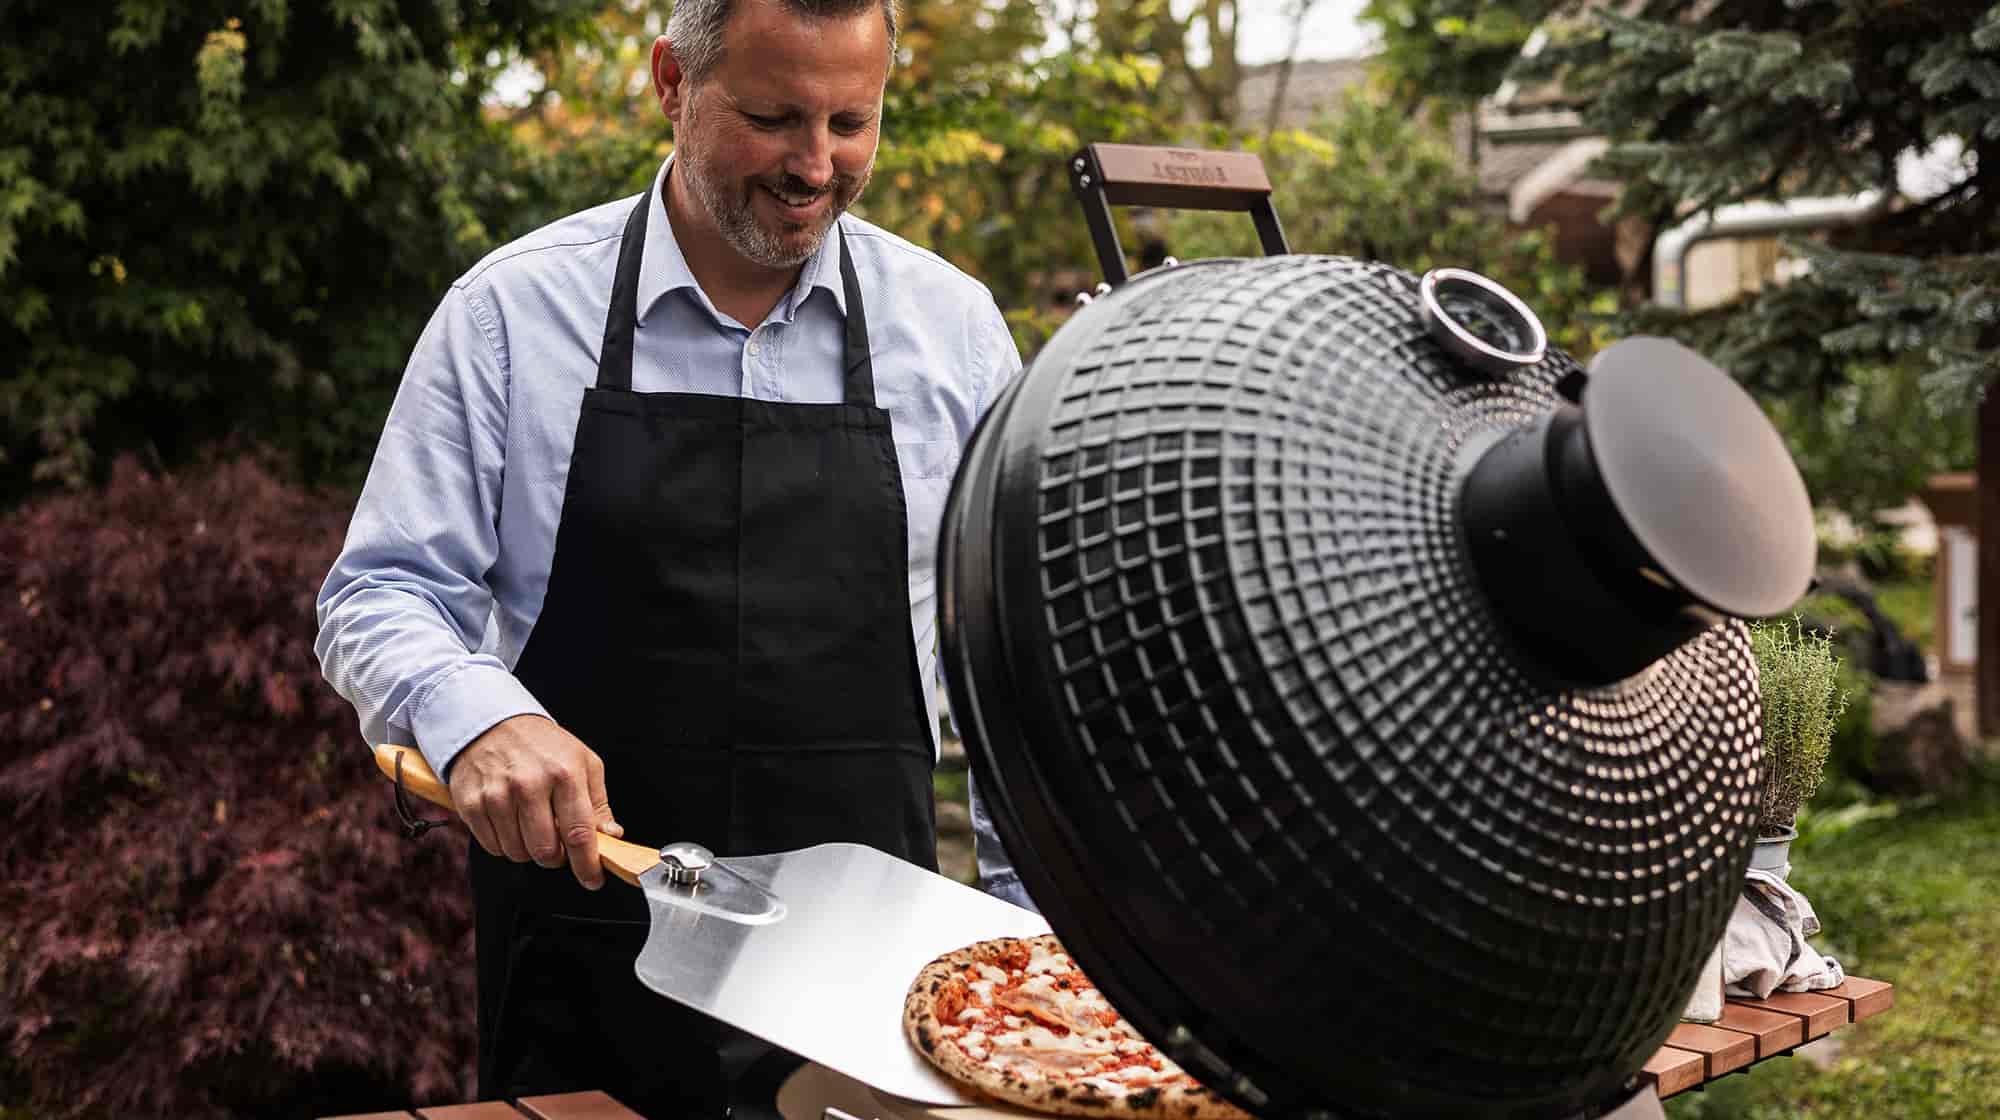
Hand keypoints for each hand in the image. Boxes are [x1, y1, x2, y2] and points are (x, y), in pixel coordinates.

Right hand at [448, 714, 623, 889]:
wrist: (491, 722)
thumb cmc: (542, 744)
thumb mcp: (583, 762)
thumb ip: (598, 803)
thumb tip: (610, 837)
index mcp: (564, 773)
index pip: (579, 834)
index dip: (587, 865)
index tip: (592, 878)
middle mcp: (530, 784)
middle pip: (546, 851)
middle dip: (555, 856)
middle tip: (555, 841)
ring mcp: (498, 795)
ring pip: (518, 853)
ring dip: (528, 849)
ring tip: (530, 824)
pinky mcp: (472, 803)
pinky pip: (493, 846)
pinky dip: (504, 843)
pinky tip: (509, 821)